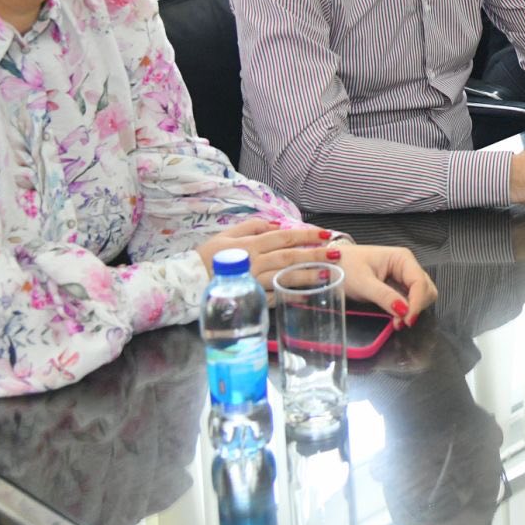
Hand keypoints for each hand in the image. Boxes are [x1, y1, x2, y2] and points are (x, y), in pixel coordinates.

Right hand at [195, 218, 328, 285]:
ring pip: (286, 277)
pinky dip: (292, 295)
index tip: (325, 235)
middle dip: (315, 254)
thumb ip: (252, 226)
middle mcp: (255, 262)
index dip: (306, 235)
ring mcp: (254, 282)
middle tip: (337, 253)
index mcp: (250, 244)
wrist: (187, 285)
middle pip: (290, 256)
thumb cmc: (207, 258)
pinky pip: (275, 297)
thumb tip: (276, 224)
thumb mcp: (226, 235)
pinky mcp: (252, 300)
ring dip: (310, 275)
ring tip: (330, 273)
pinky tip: (309, 294)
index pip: (284, 237)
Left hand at [332, 243, 437, 328]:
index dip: (417, 303)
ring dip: (413, 310)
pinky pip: (411, 300)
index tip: (407, 321)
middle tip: (400, 323)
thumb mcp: (362, 283)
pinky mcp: (399, 286)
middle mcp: (407, 266)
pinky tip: (396, 318)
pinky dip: (407, 311)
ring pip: (422, 296)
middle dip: (417, 307)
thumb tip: (404, 312)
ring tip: (396, 321)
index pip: (420, 282)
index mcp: (402, 258)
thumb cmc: (345, 268)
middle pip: (426, 289)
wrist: (332, 264)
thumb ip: (384, 296)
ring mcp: (404, 276)